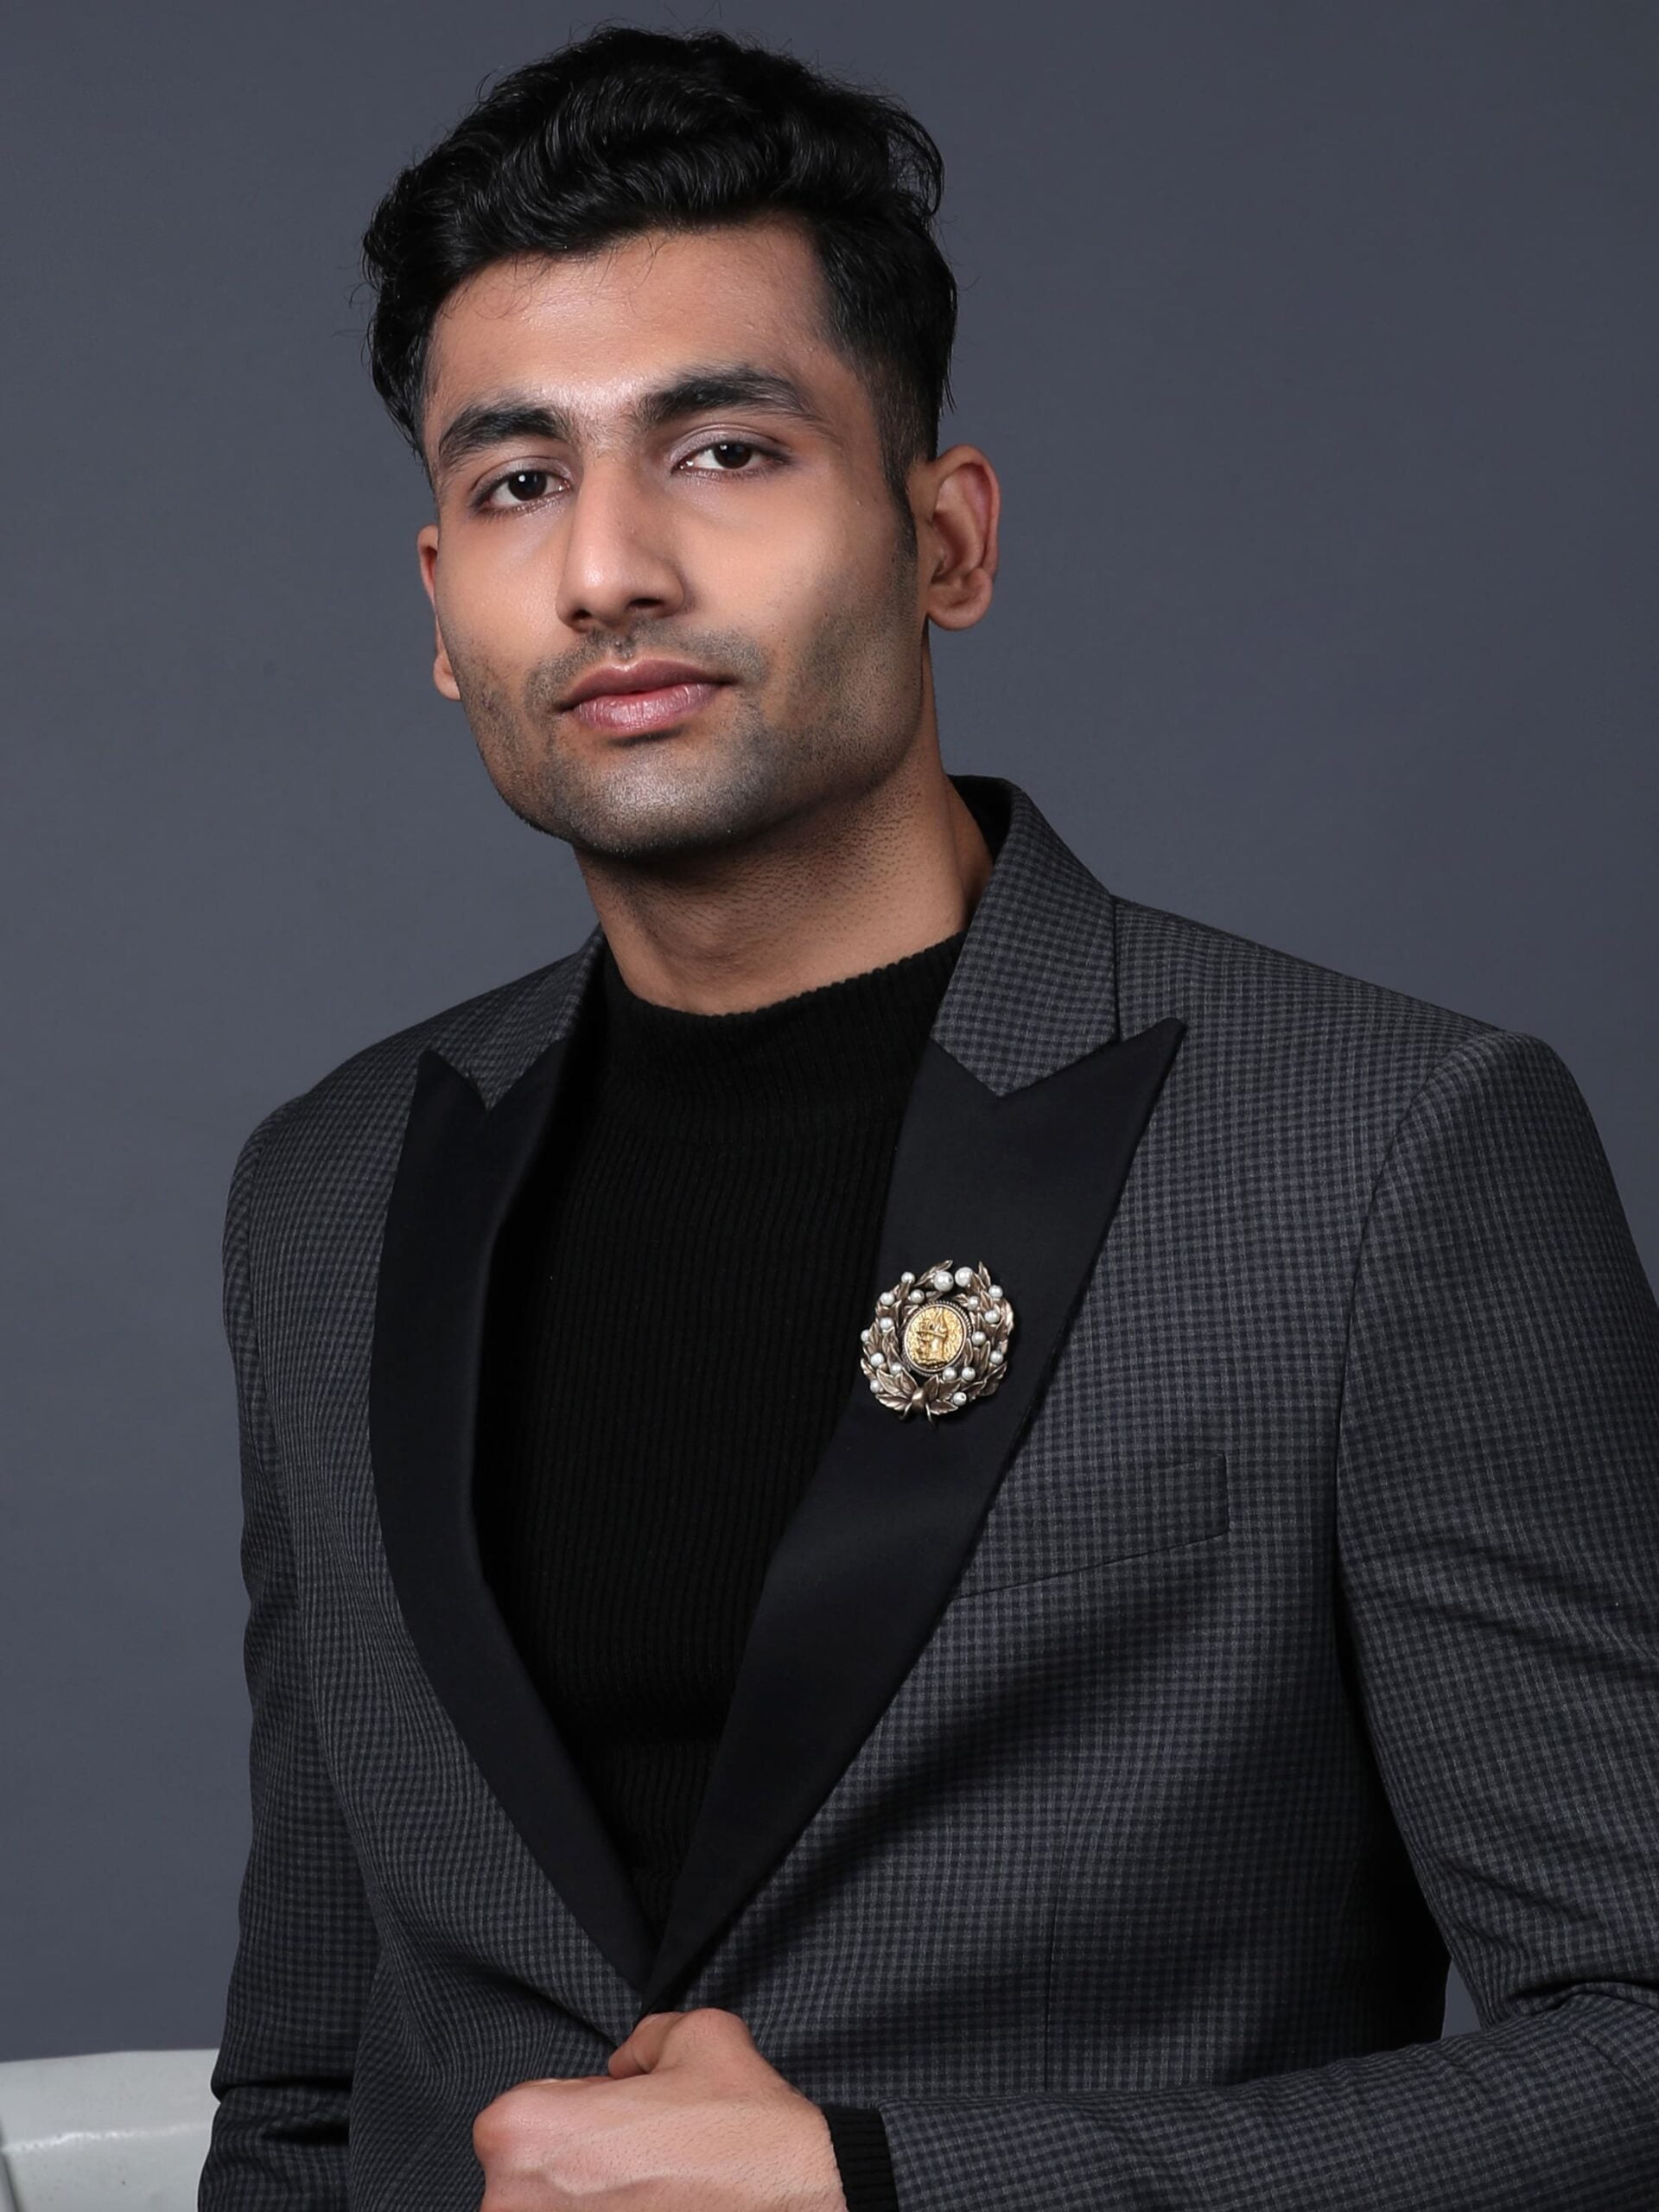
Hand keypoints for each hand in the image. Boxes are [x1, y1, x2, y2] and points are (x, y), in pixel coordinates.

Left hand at [473, 2006, 847, 2208]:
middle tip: (641, 2169)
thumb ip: (642, 2041)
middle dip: (580, 2173)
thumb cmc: (744, 2138)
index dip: (579, 2115)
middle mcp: (512, 2203)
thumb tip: (624, 2065)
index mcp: (523, 2131)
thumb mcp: (697, 2035)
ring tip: (655, 2200)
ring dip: (595, 2209)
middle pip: (528, 2181)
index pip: (521, 2118)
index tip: (619, 2128)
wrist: (802, 2209)